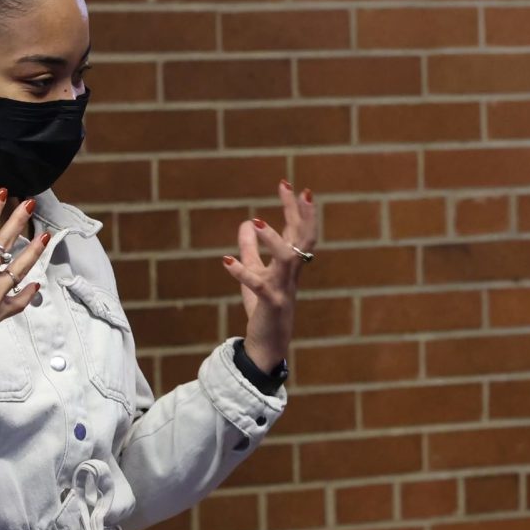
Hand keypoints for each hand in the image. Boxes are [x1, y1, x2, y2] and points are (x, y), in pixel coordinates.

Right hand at [0, 191, 50, 389]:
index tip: (2, 192)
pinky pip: (19, 300)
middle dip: (19, 221)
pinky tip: (36, 283)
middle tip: (30, 202)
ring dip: (34, 251)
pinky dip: (28, 292)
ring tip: (46, 235)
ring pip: (20, 269)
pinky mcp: (0, 314)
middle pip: (5, 244)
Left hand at [221, 179, 317, 372]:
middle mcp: (291, 273)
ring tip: (256, 222)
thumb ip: (250, 250)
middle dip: (299, 213)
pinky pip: (258, 285)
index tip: (288, 184)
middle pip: (302, 237)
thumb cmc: (263, 308)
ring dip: (273, 239)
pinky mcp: (270, 303)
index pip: (298, 230)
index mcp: (289, 264)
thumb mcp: (253, 274)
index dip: (295, 208)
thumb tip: (245, 223)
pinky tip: (226, 261)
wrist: (267, 345)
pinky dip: (242, 272)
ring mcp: (283, 287)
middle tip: (294, 188)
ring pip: (287, 259)